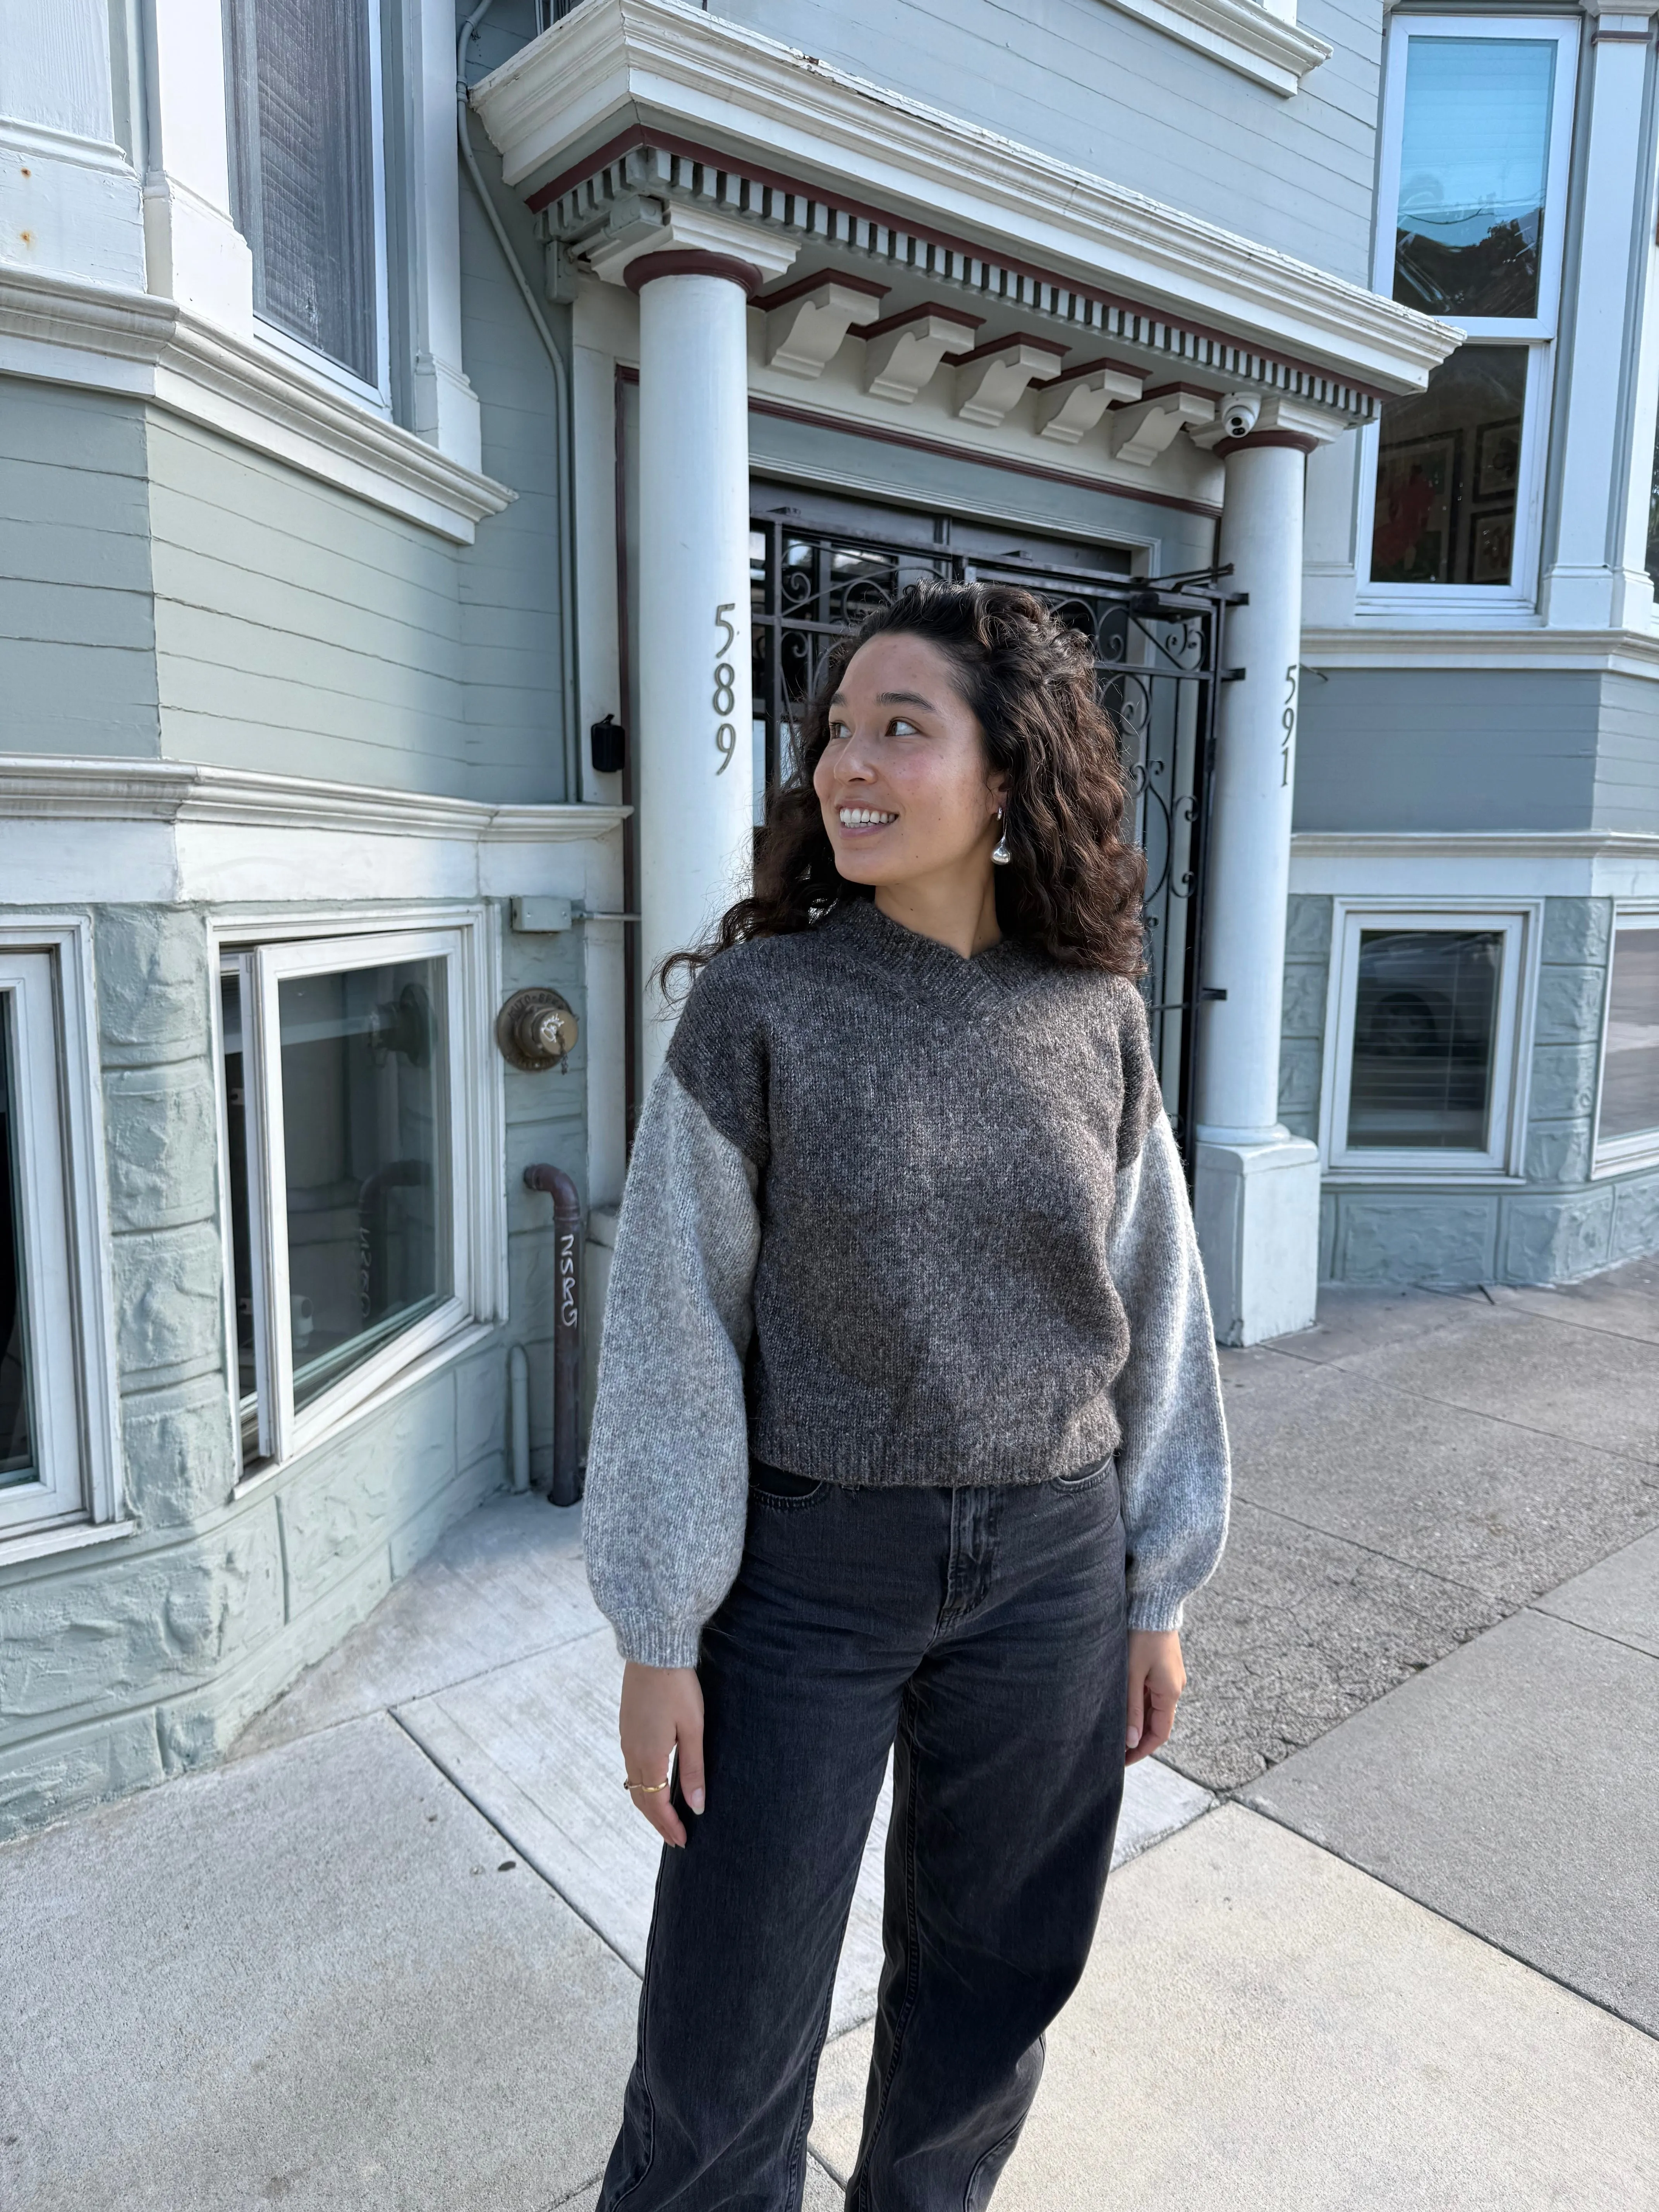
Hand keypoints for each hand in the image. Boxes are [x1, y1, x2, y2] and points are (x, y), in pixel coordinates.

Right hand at [619, 1661, 705, 1847]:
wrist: (653, 1651)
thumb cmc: (678, 1688)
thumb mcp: (692, 1729)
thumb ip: (694, 1769)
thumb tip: (696, 1806)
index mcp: (649, 1757)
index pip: (656, 1805)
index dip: (669, 1826)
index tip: (683, 1842)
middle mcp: (632, 1752)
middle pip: (642, 1799)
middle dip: (658, 1821)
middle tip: (675, 1838)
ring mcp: (627, 1739)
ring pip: (635, 1784)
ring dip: (649, 1804)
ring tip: (665, 1817)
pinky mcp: (627, 1727)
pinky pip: (632, 1767)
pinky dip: (643, 1785)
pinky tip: (653, 1783)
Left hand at [1125, 1628, 1184, 1765]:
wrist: (1153, 1603)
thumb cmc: (1141, 1636)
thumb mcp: (1132, 1674)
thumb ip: (1132, 1709)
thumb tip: (1131, 1741)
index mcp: (1170, 1692)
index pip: (1160, 1733)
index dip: (1142, 1750)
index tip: (1123, 1761)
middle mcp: (1174, 1686)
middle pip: (1157, 1722)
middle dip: (1137, 1737)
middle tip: (1114, 1748)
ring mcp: (1169, 1675)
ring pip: (1153, 1707)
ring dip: (1137, 1720)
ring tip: (1114, 1728)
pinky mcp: (1162, 1665)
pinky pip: (1151, 1691)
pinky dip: (1138, 1703)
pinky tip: (1121, 1704)